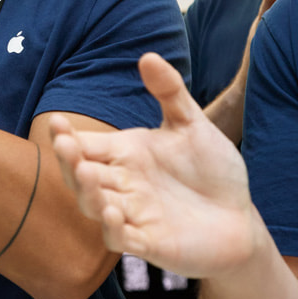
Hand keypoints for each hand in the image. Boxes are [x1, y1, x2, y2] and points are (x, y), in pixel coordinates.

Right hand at [50, 53, 259, 278]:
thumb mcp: (194, 126)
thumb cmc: (213, 172)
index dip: (68, 136)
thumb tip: (147, 55)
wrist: (240, 219)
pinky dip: (112, 227)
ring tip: (85, 173)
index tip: (57, 123)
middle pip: (82, 174)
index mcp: (126, 155)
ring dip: (86, 191)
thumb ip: (170, 93)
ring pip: (94, 205)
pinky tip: (112, 212)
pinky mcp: (149, 243)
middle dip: (70, 160)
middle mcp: (123, 184)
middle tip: (63, 143)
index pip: (87, 144)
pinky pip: (121, 238)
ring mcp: (133, 215)